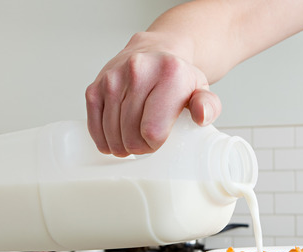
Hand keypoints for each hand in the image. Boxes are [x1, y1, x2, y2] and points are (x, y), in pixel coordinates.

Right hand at [85, 33, 221, 156]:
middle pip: (130, 134)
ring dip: (121, 145)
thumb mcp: (201, 90)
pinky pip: (94, 124)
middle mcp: (138, 71)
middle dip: (138, 147)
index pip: (152, 130)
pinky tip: (114, 139)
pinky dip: (103, 138)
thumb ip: (208, 106)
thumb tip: (201, 116)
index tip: (159, 140)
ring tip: (132, 140)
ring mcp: (113, 78)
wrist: (156, 52)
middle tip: (146, 142)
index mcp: (169, 74)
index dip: (154, 144)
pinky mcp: (95, 86)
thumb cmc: (178, 78)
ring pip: (112, 132)